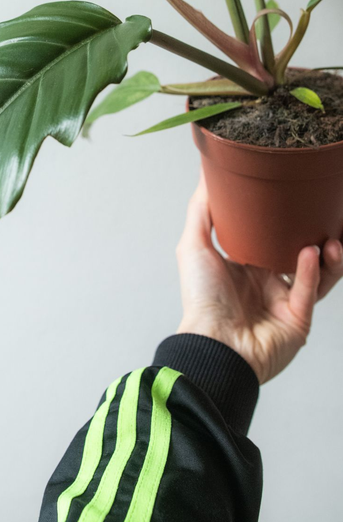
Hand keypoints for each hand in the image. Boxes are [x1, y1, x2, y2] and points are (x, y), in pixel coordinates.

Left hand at [176, 175, 342, 383]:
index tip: (298, 198)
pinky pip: (309, 292)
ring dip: (327, 256)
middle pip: (301, 254)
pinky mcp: (297, 320)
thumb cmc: (200, 300)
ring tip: (331, 238)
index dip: (288, 221)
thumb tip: (206, 175)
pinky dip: (312, 271)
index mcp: (246, 266)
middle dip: (319, 237)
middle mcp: (267, 283)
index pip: (274, 238)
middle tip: (328, 218)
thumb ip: (201, 211)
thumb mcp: (193, 246)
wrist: (213, 346)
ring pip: (317, 274)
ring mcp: (284, 302)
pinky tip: (310, 252)